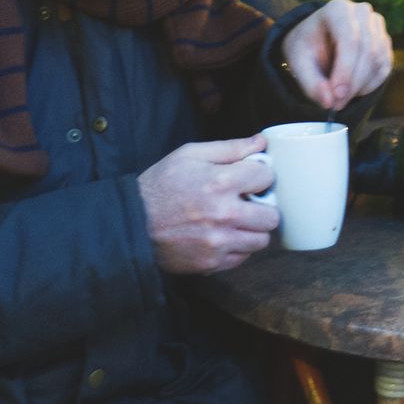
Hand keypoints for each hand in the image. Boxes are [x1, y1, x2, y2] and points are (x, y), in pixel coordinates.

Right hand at [137, 135, 279, 273]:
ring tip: (236, 221)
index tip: (249, 178)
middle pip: (272, 216)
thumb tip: (261, 141)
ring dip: (253, 230)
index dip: (259, 175)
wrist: (131, 224)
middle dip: (263, 207)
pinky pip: (243, 257)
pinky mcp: (211, 263)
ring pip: (261, 240)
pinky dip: (238, 248)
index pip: (267, 177)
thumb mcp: (189, 155)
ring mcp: (219, 242)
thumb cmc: (160, 185)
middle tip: (247, 203)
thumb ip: (230, 148)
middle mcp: (225, 214)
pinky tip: (222, 236)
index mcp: (220, 182)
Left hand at [282, 0, 391, 111]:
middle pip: (368, 51)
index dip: (346, 70)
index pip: (351, 40)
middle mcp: (362, 13)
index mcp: (338, 9)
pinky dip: (369, 85)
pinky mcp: (385, 43)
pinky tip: (351, 90)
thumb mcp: (298, 63)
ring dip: (361, 86)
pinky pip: (384, 68)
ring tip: (339, 98)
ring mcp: (377, 27)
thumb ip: (311, 83)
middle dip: (353, 83)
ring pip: (378, 61)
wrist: (316, 40)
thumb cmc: (307, 47)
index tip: (336, 95)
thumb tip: (328, 101)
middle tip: (336, 104)